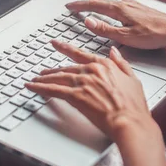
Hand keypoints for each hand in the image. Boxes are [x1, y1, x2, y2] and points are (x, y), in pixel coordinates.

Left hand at [25, 40, 156, 140]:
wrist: (128, 120)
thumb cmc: (133, 105)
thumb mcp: (132, 78)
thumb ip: (121, 63)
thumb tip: (114, 52)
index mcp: (105, 65)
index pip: (81, 54)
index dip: (66, 49)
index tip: (57, 44)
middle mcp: (92, 70)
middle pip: (67, 68)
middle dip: (53, 70)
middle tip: (42, 70)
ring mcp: (83, 82)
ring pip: (58, 77)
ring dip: (44, 78)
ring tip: (35, 79)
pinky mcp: (75, 96)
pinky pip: (53, 90)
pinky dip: (40, 87)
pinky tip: (32, 86)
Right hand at [66, 0, 165, 50]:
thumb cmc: (154, 36)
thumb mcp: (126, 37)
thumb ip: (106, 30)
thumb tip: (88, 21)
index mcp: (120, 11)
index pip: (95, 6)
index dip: (80, 6)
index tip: (69, 6)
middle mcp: (127, 5)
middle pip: (102, 1)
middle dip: (87, 3)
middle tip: (75, 4)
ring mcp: (136, 5)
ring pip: (114, 0)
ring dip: (101, 0)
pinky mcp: (144, 9)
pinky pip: (128, 0)